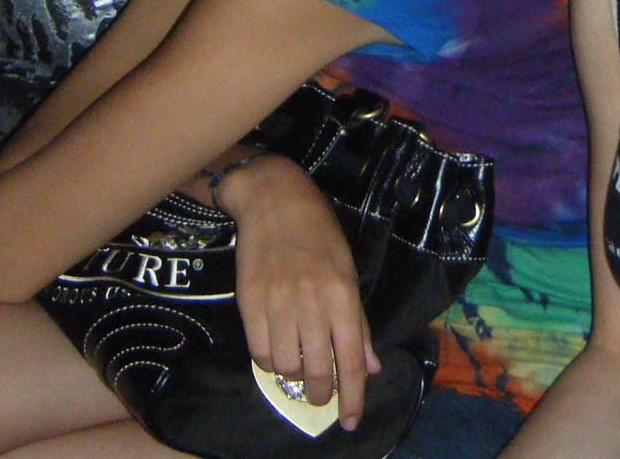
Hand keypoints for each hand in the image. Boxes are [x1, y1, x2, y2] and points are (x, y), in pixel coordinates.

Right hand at [218, 153, 379, 428]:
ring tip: (298, 364)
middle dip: (321, 394)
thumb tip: (370, 367)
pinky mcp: (249, 301)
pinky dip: (269, 361)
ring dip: (294, 375)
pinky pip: (259, 351)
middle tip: (321, 395)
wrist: (273, 198)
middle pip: (317, 371)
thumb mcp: (348, 271)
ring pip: (285, 367)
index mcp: (342, 294)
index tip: (350, 421)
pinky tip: (276, 351)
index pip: (351, 360)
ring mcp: (277, 302)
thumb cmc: (319, 233)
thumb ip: (358, 323)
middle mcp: (311, 302)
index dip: (353, 396)